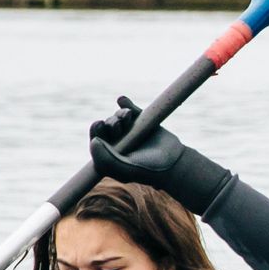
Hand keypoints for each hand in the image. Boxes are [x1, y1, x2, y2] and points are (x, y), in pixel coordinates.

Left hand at [89, 95, 231, 213]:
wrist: (174, 162)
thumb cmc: (148, 169)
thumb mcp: (125, 169)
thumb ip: (106, 159)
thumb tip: (94, 141)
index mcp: (111, 155)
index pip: (97, 140)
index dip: (96, 130)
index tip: (99, 124)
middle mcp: (119, 142)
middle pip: (107, 127)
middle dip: (110, 122)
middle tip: (118, 125)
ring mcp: (131, 131)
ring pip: (118, 117)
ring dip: (120, 114)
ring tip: (127, 116)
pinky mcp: (143, 121)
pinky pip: (131, 109)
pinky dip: (125, 103)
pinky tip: (122, 100)